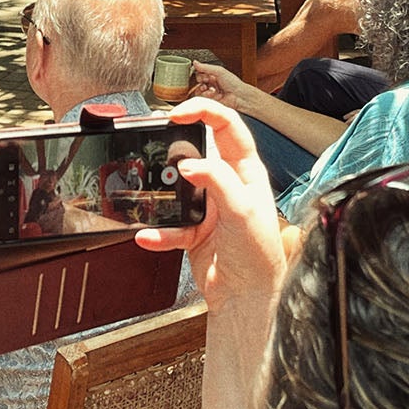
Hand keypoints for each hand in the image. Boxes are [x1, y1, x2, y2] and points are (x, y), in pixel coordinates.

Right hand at [136, 98, 289, 315]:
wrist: (248, 297)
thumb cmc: (259, 255)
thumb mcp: (242, 211)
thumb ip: (217, 182)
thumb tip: (190, 163)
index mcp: (247, 171)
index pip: (228, 126)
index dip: (204, 111)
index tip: (177, 112)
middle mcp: (227, 184)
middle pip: (197, 151)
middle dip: (175, 146)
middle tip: (155, 139)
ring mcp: (208, 207)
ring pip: (177, 187)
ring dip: (162, 193)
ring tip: (149, 191)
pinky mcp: (192, 230)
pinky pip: (168, 224)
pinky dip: (157, 231)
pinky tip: (149, 235)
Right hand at [190, 59, 258, 111]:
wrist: (239, 96)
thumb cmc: (234, 83)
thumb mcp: (219, 71)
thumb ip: (206, 67)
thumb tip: (195, 63)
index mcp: (215, 74)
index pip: (201, 72)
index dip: (200, 73)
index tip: (202, 74)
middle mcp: (213, 83)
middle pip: (199, 81)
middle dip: (201, 81)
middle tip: (205, 81)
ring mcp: (211, 92)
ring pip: (199, 90)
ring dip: (202, 89)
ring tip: (207, 88)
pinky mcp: (211, 100)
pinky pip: (202, 98)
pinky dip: (206, 95)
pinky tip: (212, 94)